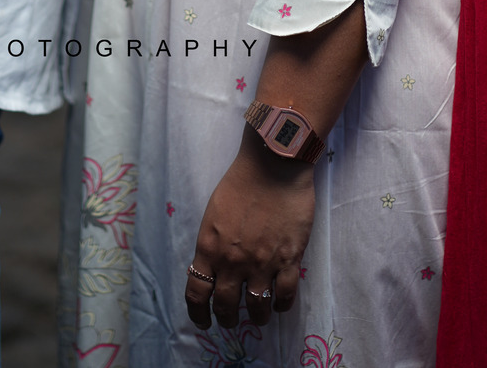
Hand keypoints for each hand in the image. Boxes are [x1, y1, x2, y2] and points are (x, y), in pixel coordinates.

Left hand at [185, 129, 314, 331]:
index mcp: (209, 248)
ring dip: (257, 318)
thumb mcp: (213, 214)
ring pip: (257, 308)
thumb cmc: (240, 182)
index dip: (198, 313)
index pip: (197, 293)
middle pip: (226, 306)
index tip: (203, 321)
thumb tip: (212, 266)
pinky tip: (279, 304)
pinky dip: (281, 306)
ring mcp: (262, 264)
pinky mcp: (289, 260)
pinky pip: (285, 297)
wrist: (272, 165)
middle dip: (227, 318)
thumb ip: (212, 243)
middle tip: (231, 320)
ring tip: (259, 316)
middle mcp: (232, 262)